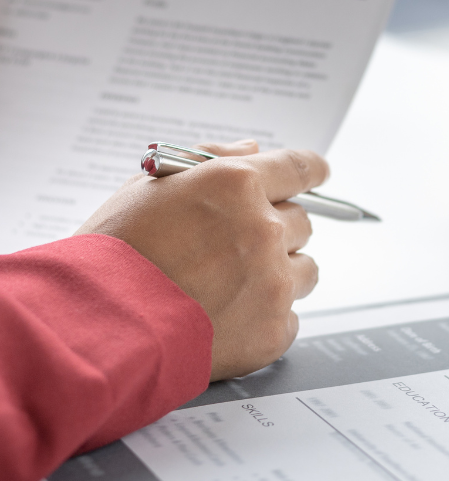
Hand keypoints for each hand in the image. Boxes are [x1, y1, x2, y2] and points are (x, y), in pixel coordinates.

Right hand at [76, 140, 328, 379]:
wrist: (98, 327)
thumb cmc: (115, 254)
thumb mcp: (151, 187)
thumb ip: (209, 159)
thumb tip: (253, 150)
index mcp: (236, 185)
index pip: (300, 168)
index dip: (312, 171)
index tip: (319, 174)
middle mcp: (263, 229)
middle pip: (302, 222)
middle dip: (277, 230)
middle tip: (238, 247)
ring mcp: (273, 282)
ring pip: (305, 270)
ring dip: (280, 273)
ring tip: (231, 287)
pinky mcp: (273, 330)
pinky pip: (290, 317)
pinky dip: (266, 317)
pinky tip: (227, 319)